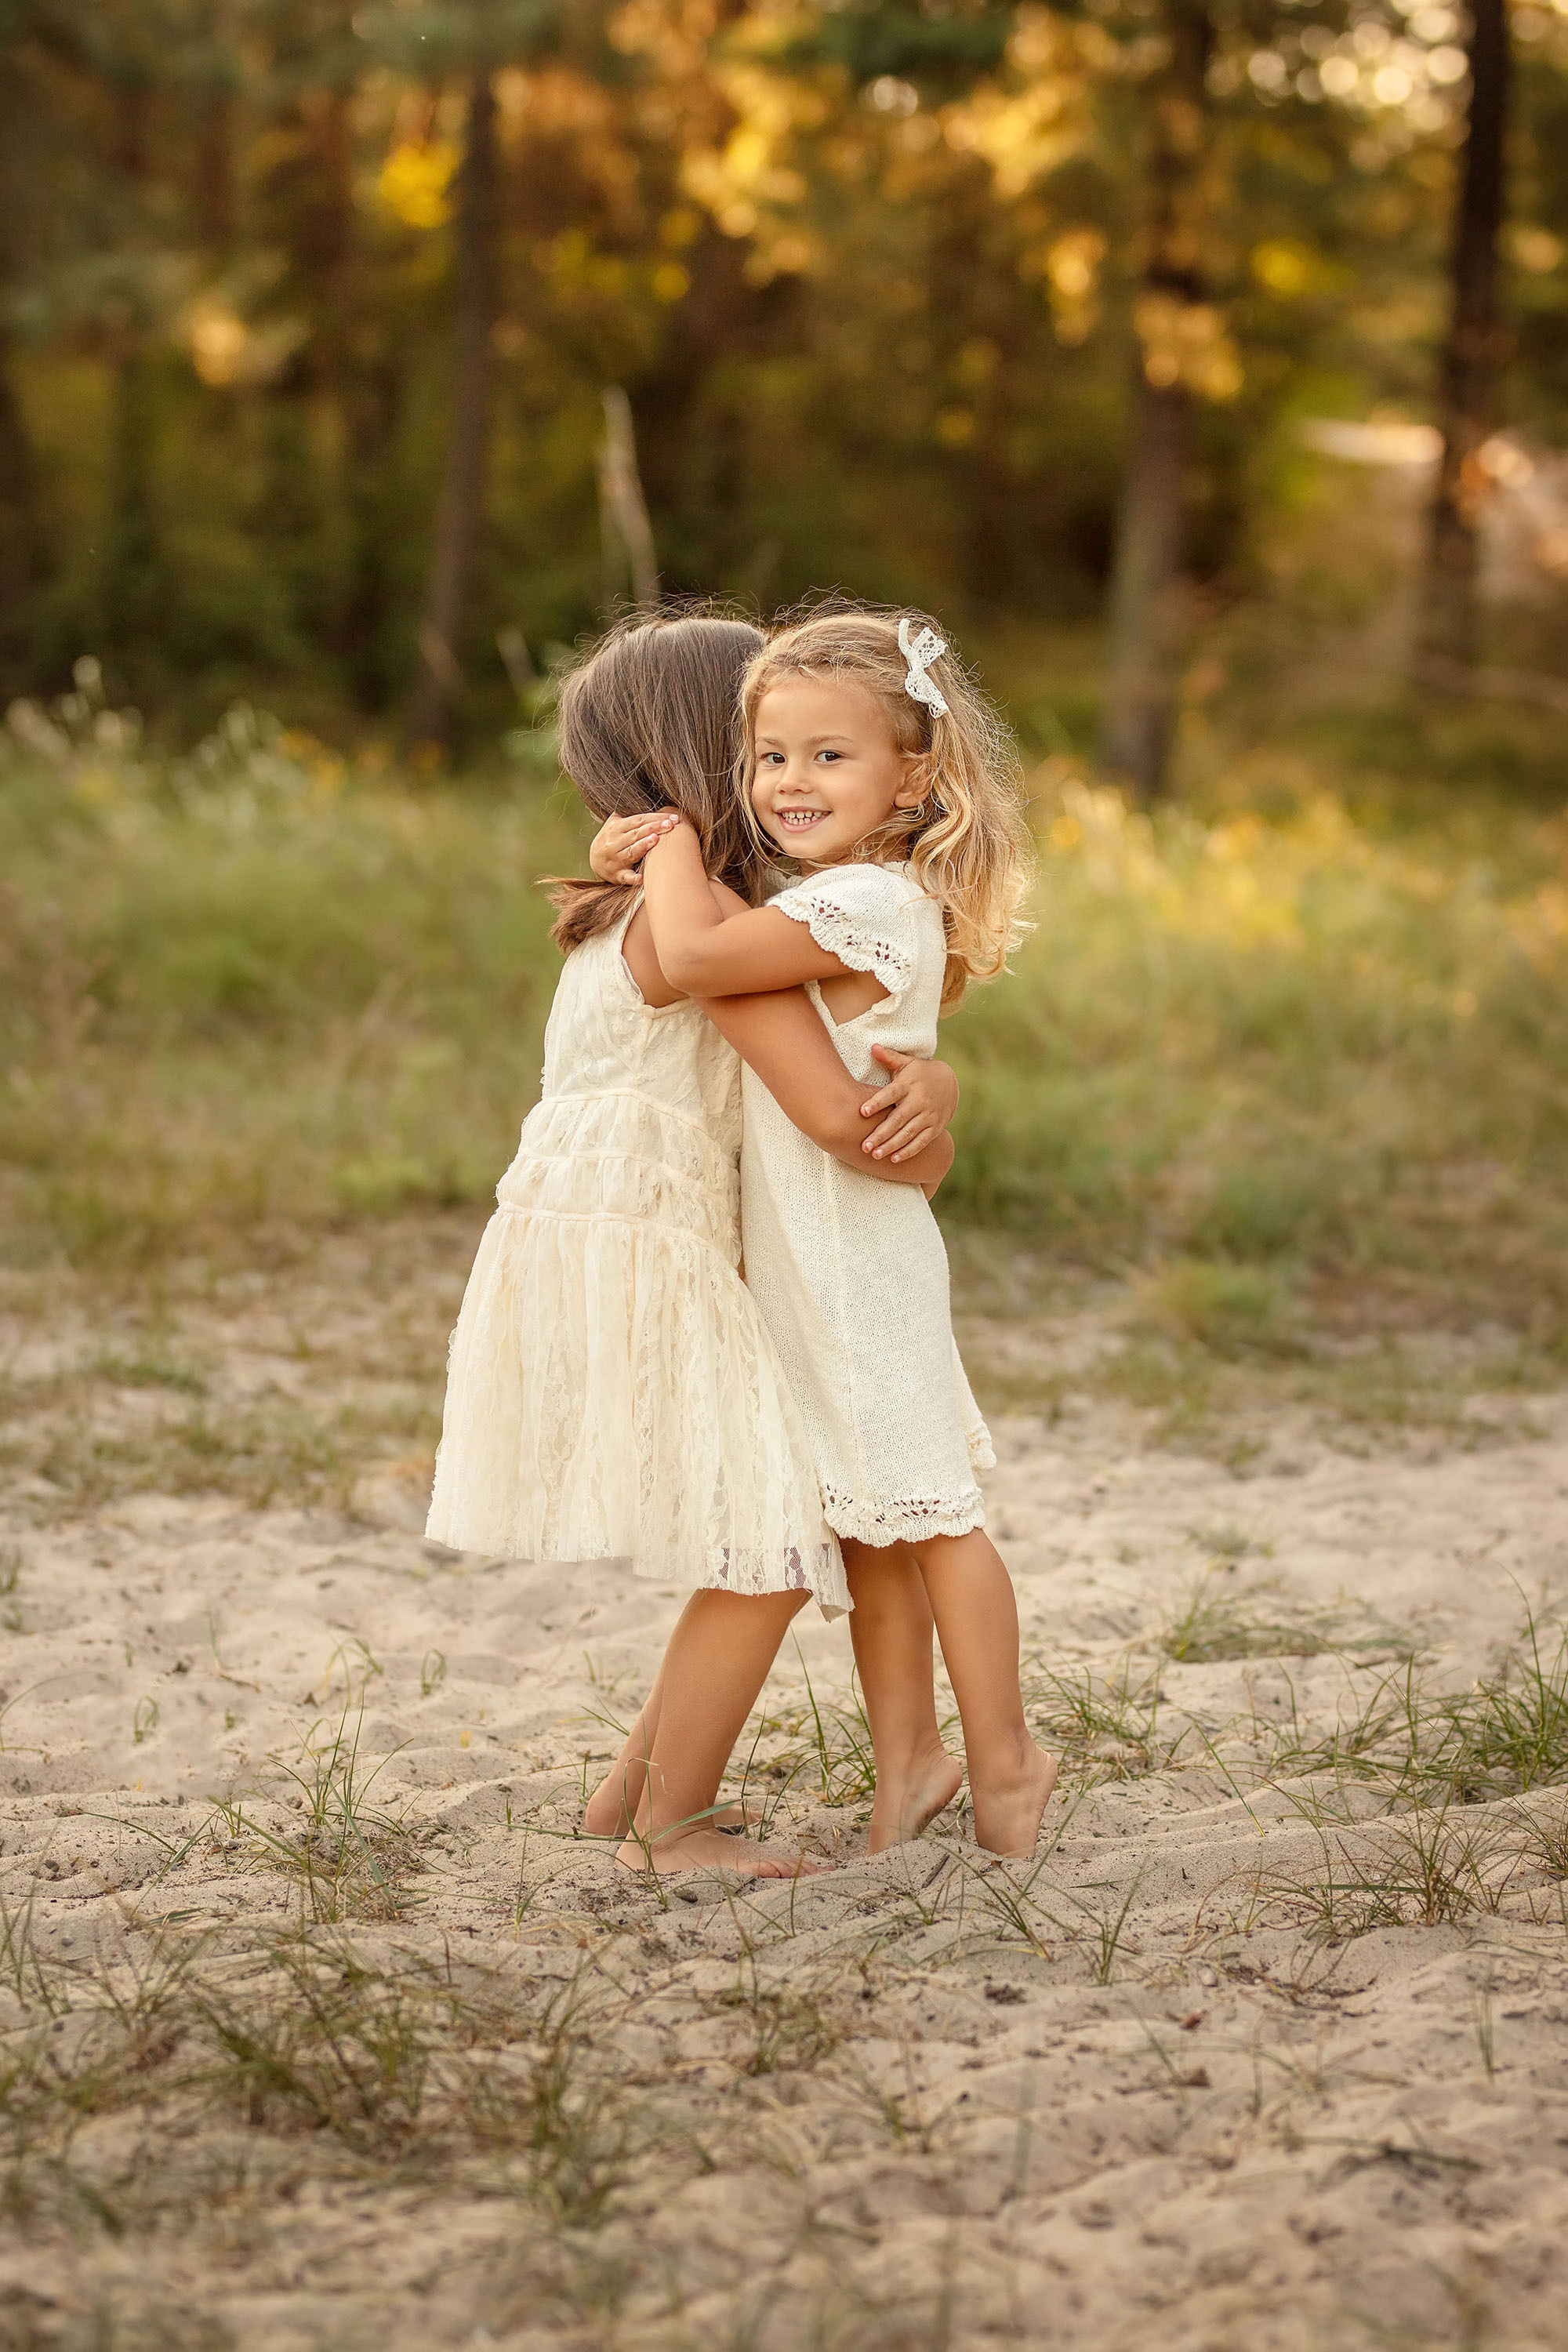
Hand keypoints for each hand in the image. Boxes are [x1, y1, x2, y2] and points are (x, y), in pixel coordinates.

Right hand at [587, 808, 680, 884]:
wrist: (594, 860)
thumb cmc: (611, 839)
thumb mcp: (615, 824)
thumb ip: (630, 815)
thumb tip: (648, 802)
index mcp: (616, 828)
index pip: (639, 820)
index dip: (656, 818)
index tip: (673, 817)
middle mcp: (615, 843)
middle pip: (637, 833)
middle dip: (654, 828)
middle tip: (670, 825)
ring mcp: (615, 859)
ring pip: (631, 851)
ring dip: (643, 845)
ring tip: (655, 839)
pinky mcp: (617, 875)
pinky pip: (625, 876)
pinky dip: (633, 878)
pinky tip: (641, 878)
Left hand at [858, 1045, 958, 1160]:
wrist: (950, 1083)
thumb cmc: (919, 1073)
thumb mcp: (907, 1063)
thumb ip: (889, 1057)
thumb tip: (872, 1047)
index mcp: (909, 1085)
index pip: (891, 1094)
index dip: (877, 1102)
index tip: (862, 1111)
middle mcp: (919, 1101)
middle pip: (898, 1119)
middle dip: (881, 1134)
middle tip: (864, 1146)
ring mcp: (929, 1115)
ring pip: (908, 1133)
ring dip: (892, 1145)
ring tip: (874, 1155)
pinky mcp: (935, 1127)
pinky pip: (921, 1141)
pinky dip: (908, 1151)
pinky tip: (894, 1160)